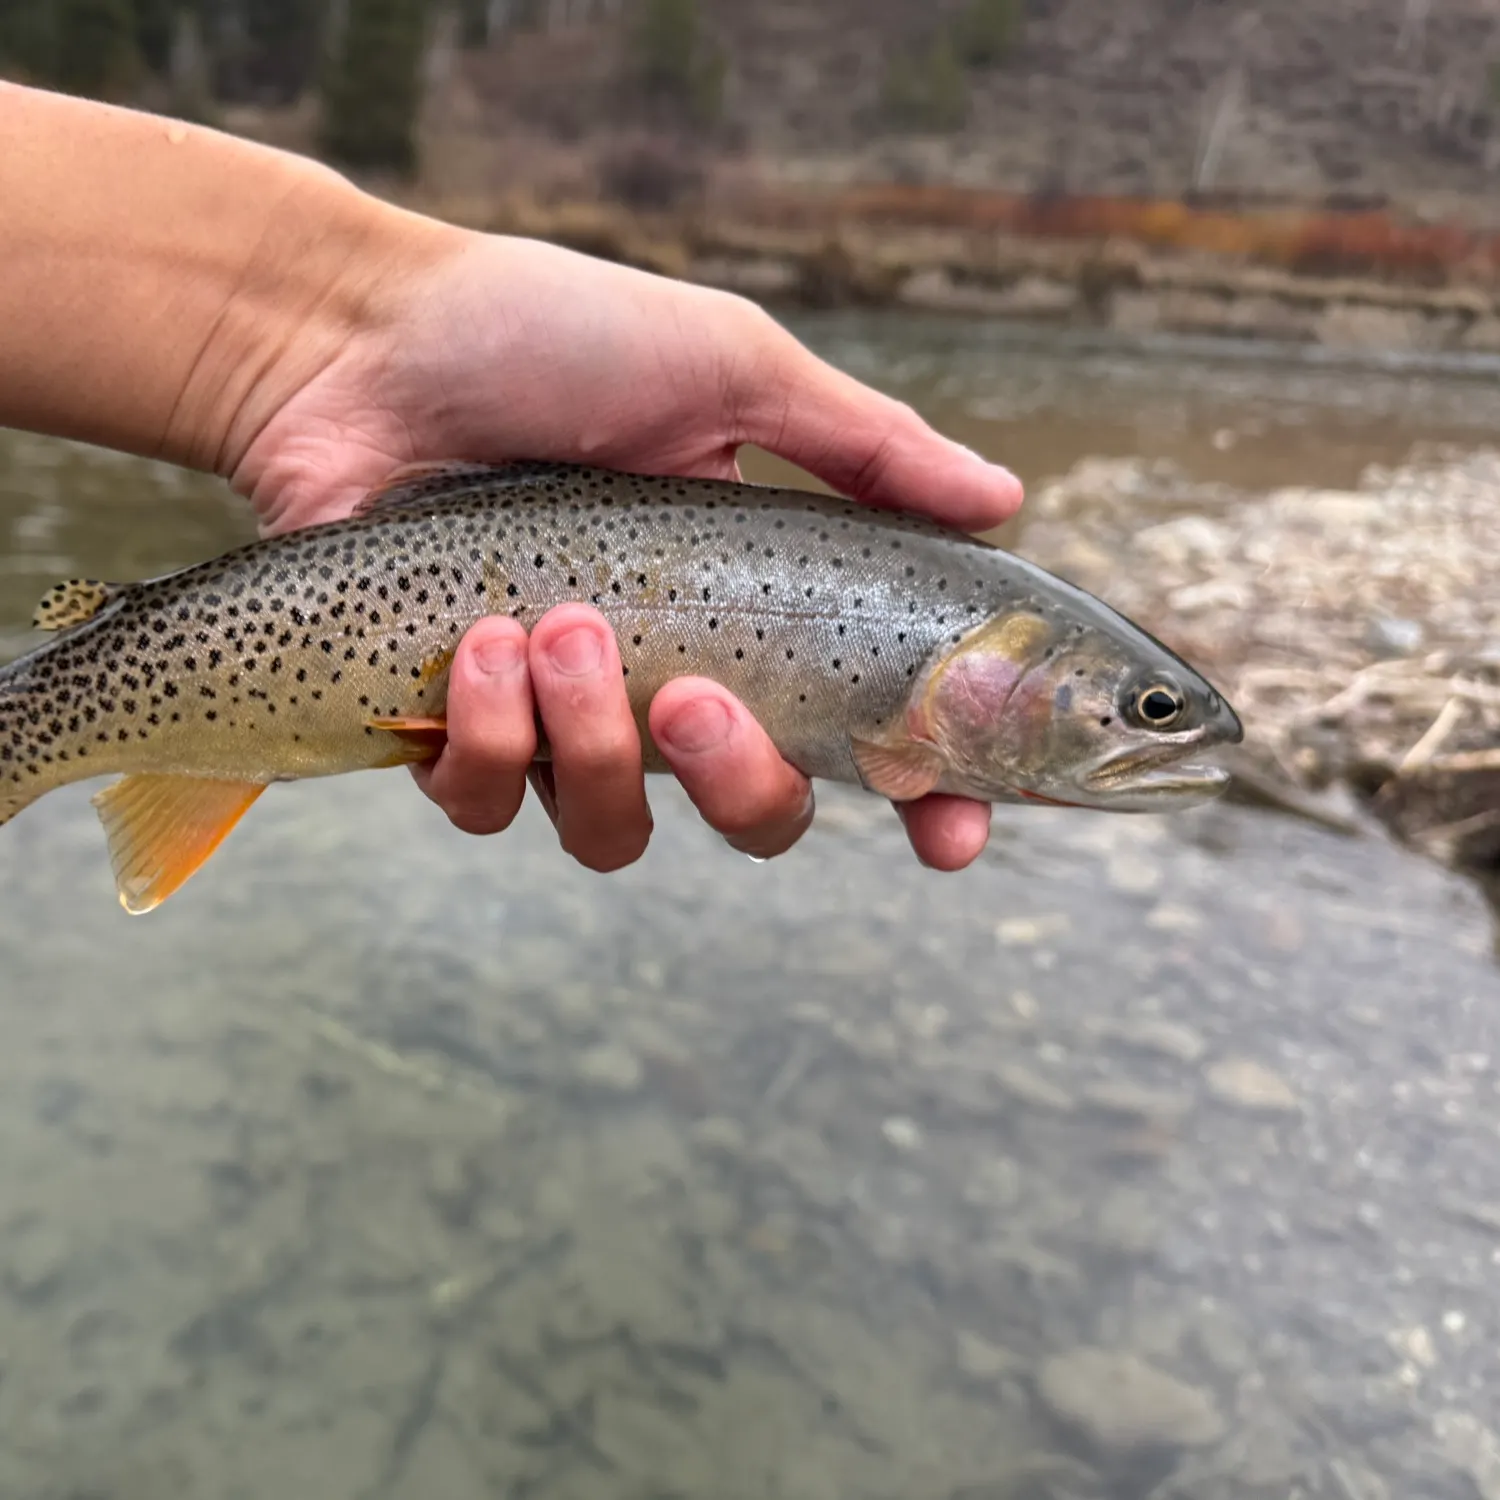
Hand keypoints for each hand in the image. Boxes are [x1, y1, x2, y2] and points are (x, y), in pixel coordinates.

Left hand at [234, 234, 1023, 870]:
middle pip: (751, 816)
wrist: (360, 340)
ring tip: (554, 627)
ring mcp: (558, 714)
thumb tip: (1002, 497)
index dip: (919, 802)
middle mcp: (665, 679)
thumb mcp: (730, 371)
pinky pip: (489, 806)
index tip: (950, 835)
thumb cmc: (548, 338)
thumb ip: (867, 449)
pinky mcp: (449, 729)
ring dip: (593, 747)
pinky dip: (487, 740)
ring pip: (612, 830)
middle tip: (693, 697)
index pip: (861, 737)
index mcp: (748, 609)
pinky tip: (471, 641)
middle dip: (738, 783)